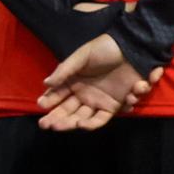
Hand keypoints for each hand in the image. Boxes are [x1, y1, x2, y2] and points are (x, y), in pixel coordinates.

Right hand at [38, 34, 157, 130]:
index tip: (41, 106)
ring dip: (75, 124)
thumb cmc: (105, 49)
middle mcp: (83, 95)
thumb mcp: (83, 56)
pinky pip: (102, 118)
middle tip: (48, 125)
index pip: (57, 96)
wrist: (132, 48)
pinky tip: (84, 124)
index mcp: (73, 82)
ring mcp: (98, 101)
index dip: (48, 102)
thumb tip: (46, 83)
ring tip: (71, 125)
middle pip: (68, 111)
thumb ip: (65, 70)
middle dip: (58, 119)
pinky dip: (94, 123)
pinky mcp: (114, 105)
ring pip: (83, 118)